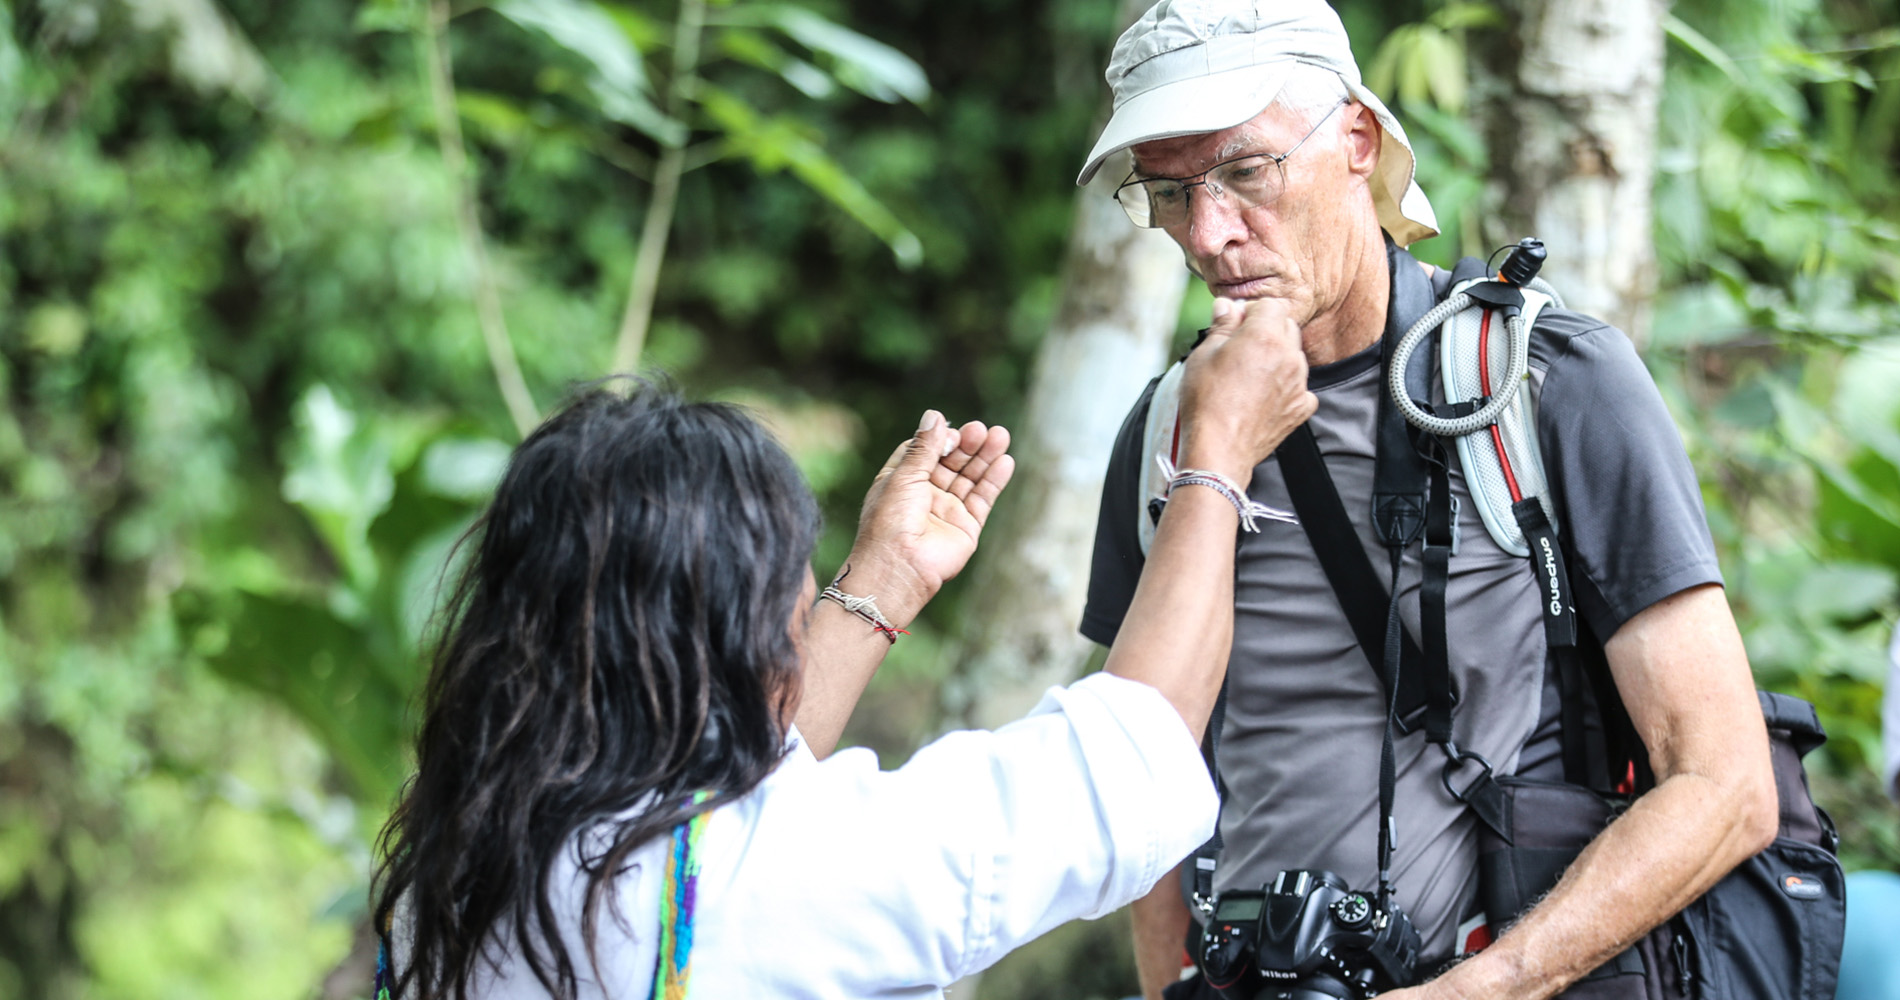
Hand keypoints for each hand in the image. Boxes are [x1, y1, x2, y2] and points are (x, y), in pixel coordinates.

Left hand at [842, 411, 1015, 625]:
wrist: (899, 566)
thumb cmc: (891, 521)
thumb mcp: (904, 476)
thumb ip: (924, 447)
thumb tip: (936, 415)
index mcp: (901, 482)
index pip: (924, 451)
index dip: (938, 438)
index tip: (949, 430)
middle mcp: (924, 495)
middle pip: (951, 462)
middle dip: (966, 444)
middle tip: (981, 429)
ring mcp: (946, 511)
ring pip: (970, 477)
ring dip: (985, 457)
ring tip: (1000, 435)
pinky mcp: (966, 526)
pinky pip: (982, 499)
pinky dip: (994, 480)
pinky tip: (1005, 461)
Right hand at [1176, 297, 1316, 485]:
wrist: (1219, 449)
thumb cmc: (1206, 401)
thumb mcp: (1203, 355)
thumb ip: (1222, 325)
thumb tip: (1227, 306)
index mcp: (1265, 335)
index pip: (1270, 305)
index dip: (1251, 312)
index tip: (1236, 325)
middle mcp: (1289, 355)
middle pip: (1286, 327)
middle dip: (1266, 331)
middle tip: (1239, 349)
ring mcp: (1299, 383)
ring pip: (1294, 356)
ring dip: (1277, 358)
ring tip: (1249, 377)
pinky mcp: (1301, 407)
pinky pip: (1300, 387)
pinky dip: (1287, 387)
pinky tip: (1264, 396)